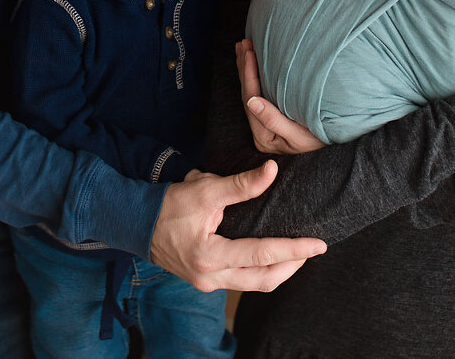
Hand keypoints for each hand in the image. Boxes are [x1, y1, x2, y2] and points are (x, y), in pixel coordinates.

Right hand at [149, 160, 326, 291]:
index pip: (262, 255)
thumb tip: (272, 171)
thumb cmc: (167, 205)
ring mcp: (208, 283)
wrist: (135, 223)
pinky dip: (261, 270)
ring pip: (254, 284)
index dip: (294, 249)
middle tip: (313, 249)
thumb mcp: (204, 190)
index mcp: (210, 257)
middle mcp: (211, 277)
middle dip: (292, 265)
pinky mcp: (206, 280)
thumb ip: (240, 185)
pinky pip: (242, 280)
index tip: (319, 244)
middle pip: (264, 280)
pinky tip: (271, 256)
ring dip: (279, 270)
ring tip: (298, 253)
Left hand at [237, 40, 325, 155]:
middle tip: (243, 44)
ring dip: (246, 69)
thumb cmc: (318, 139)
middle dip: (244, 68)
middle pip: (248, 93)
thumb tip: (252, 102)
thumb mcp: (298, 135)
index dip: (248, 74)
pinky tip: (251, 62)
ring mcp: (264, 124)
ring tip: (242, 48)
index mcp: (263, 136)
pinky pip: (258, 92)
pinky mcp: (270, 117)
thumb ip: (273, 120)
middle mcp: (260, 130)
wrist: (333, 140)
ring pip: (251, 91)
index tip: (248, 52)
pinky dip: (254, 75)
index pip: (251, 99)